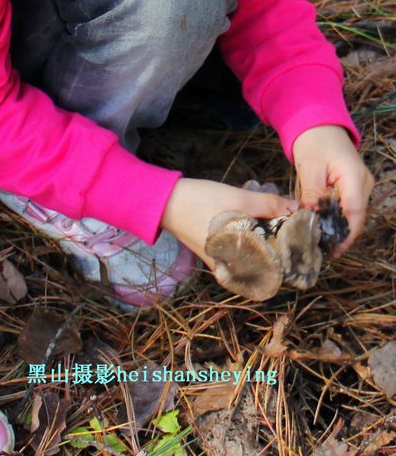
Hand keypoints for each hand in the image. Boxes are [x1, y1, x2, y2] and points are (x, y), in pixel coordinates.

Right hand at [160, 178, 297, 268]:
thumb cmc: (202, 202)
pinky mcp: (215, 253)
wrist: (166, 202)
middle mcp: (231, 270)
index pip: (277, 268)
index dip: (293, 253)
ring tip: (277, 222)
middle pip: (267, 263)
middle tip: (291, 225)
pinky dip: (251, 240)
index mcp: (239, 263)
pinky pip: (241, 251)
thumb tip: (297, 209)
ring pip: (254, 256)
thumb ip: (269, 205)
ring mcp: (221, 262)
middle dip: (281, 246)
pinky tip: (255, 222)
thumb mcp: (239, 198)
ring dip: (267, 241)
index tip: (304, 236)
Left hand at [292, 125, 373, 255]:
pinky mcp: (356, 187)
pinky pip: (349, 207)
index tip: (331, 250)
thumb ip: (311, 195)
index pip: (353, 212)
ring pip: (354, 214)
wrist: (318, 126)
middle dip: (341, 235)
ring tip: (321, 243)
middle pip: (356, 217)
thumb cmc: (313, 143)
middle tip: (322, 250)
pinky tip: (325, 227)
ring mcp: (363, 185)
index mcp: (355, 177)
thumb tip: (309, 220)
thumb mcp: (309, 168)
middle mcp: (365, 183)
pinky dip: (338, 218)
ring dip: (339, 228)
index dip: (344, 234)